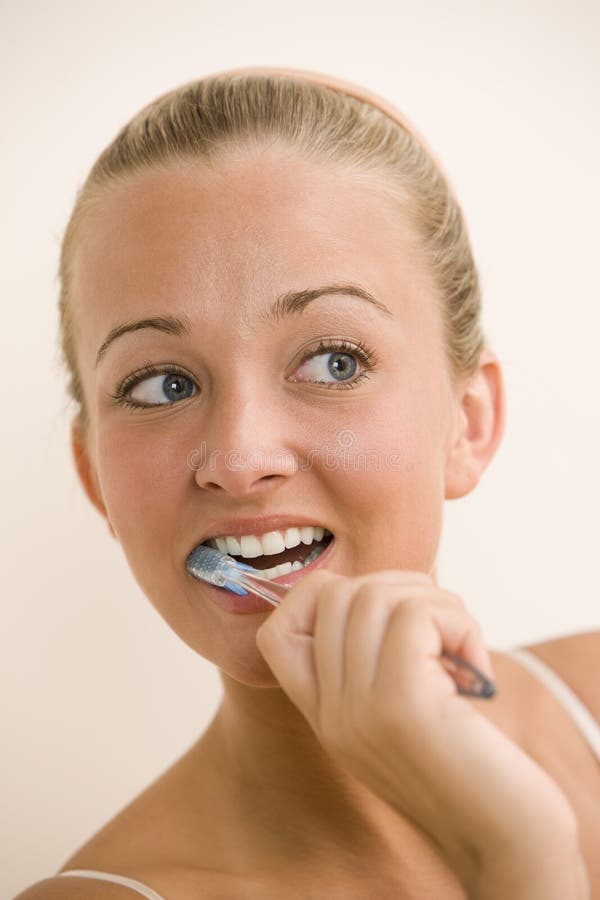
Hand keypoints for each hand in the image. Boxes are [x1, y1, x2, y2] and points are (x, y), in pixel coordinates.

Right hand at [255, 569, 584, 895]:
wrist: (504, 843)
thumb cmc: (469, 768)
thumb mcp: (402, 716)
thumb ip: (377, 665)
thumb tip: (389, 588)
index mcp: (326, 715)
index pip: (278, 631)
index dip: (322, 597)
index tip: (386, 612)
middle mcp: (331, 712)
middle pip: (331, 594)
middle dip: (397, 585)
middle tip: (442, 626)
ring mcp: (358, 709)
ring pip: (373, 595)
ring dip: (436, 602)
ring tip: (463, 647)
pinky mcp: (401, 704)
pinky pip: (413, 615)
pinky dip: (455, 620)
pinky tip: (475, 666)